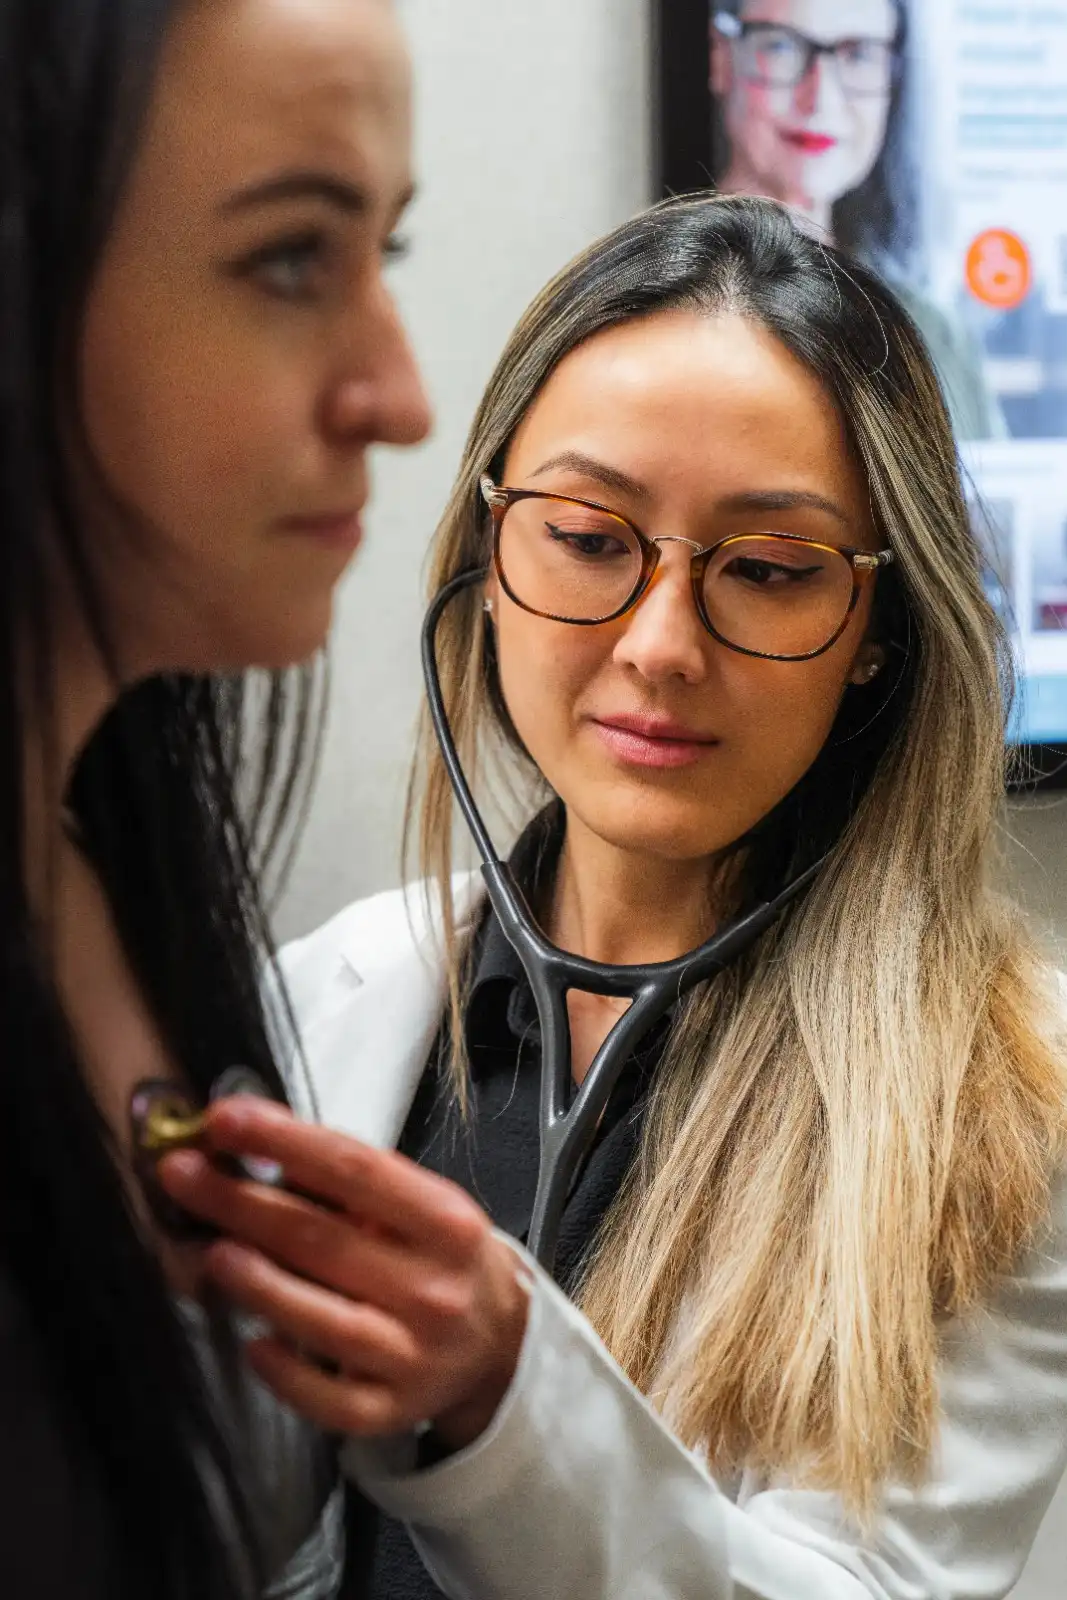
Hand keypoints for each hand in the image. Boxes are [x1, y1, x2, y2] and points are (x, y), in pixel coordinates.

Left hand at [157, 1100, 529, 1449]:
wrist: (498, 1341)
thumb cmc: (440, 1257)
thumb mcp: (419, 1204)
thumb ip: (345, 1180)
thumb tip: (250, 1145)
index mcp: (447, 1222)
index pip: (356, 1169)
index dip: (284, 1141)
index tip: (224, 1119)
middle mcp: (436, 1288)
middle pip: (324, 1239)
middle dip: (242, 1202)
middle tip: (182, 1175)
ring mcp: (414, 1355)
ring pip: (324, 1320)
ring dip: (258, 1282)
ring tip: (209, 1251)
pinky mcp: (391, 1410)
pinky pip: (329, 1397)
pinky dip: (286, 1372)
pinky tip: (253, 1342)